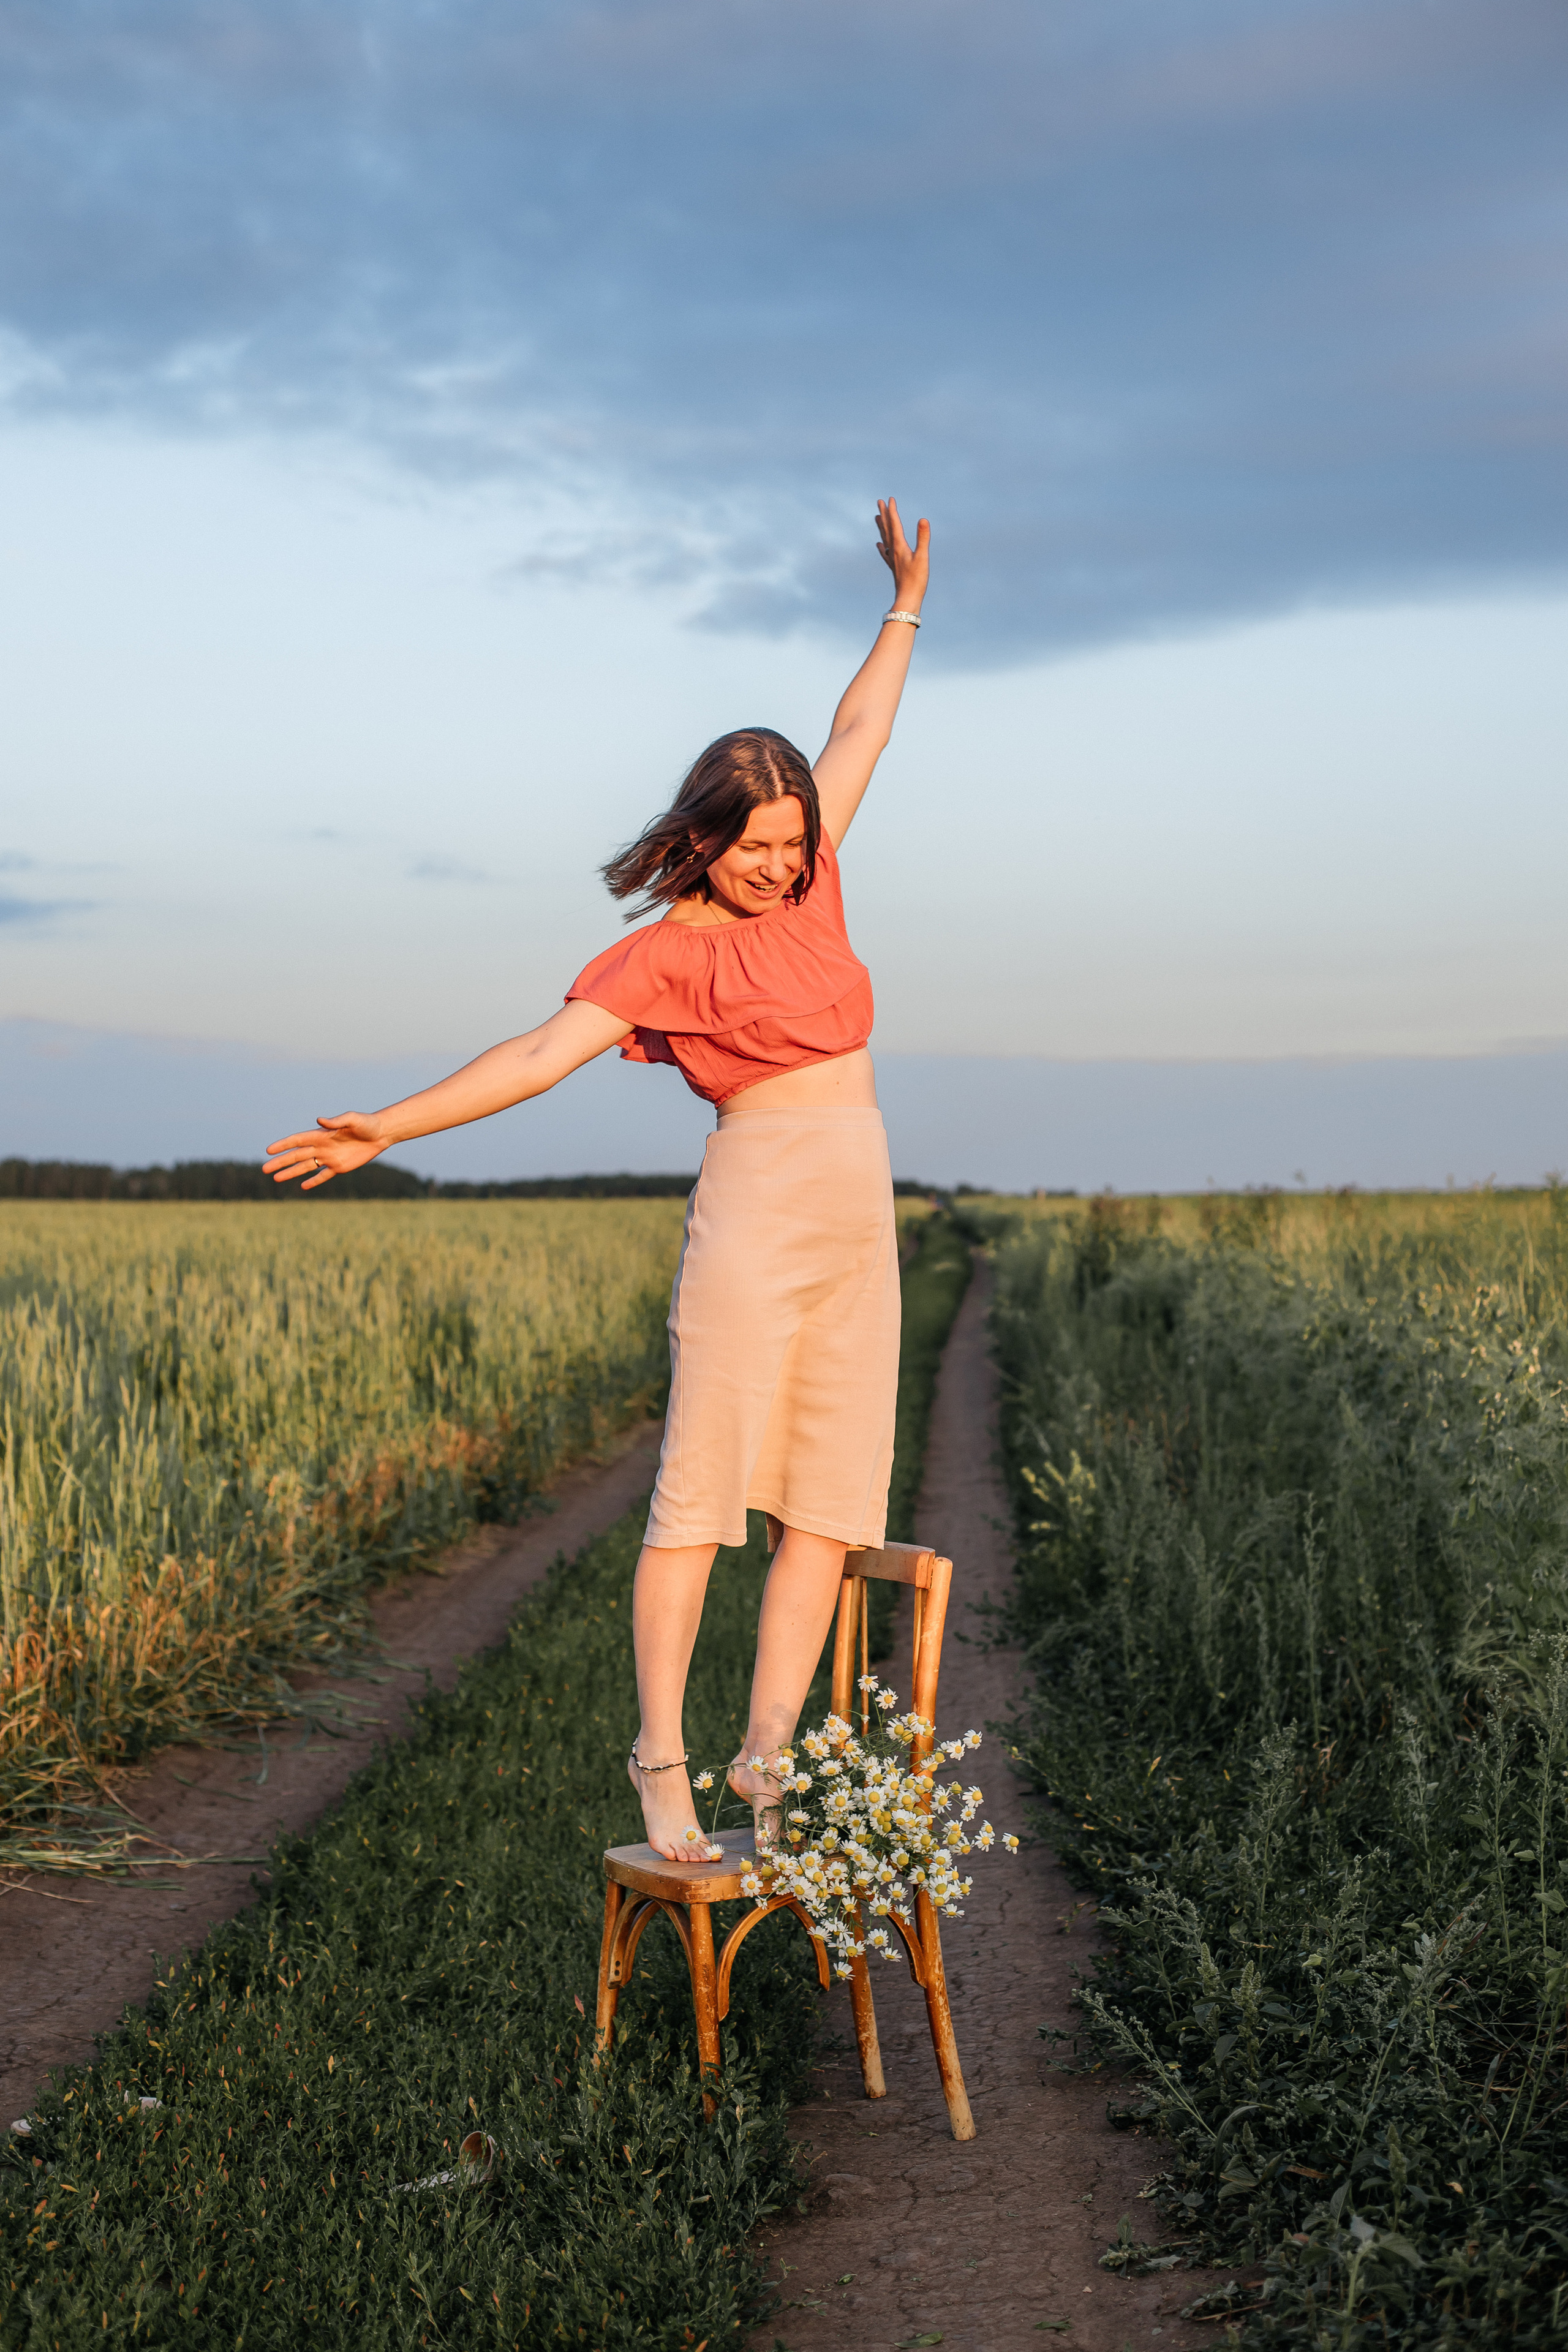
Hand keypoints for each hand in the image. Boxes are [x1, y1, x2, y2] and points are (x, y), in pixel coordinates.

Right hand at [263, 1112, 386, 1190]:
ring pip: (305, 1167)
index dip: (283, 1145)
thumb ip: (336, 1120)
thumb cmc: (367, 1123)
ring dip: (291, 1173)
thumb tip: (319, 1120)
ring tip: (276, 1179)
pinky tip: (302, 1187)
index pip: (297, 1141)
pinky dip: (313, 1181)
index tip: (268, 1150)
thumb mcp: (352, 1119)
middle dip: (280, 1162)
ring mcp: (329, 1157)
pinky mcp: (339, 1167)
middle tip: (265, 1169)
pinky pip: (323, 1176)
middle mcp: (322, 1146)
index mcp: (321, 1134)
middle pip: (296, 1156)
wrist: (381, 1134)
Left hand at [875, 495, 929, 610]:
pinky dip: (882, 547)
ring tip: (877, 517)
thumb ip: (923, 538)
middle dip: (884, 515)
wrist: (907, 599)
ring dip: (881, 527)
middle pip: (887, 529)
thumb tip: (923, 519)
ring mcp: (892, 560)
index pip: (895, 524)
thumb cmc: (916, 580)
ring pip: (885, 539)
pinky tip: (879, 545)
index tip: (889, 499)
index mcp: (900, 547)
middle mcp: (894, 551)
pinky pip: (886, 554)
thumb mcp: (922, 557)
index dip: (892, 511)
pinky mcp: (894, 568)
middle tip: (879, 502)